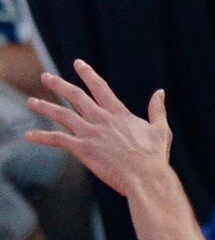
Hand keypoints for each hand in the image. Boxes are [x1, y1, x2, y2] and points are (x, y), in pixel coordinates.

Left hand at [25, 60, 171, 197]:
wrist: (146, 175)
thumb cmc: (155, 156)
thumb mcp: (161, 129)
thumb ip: (158, 109)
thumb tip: (160, 92)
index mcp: (119, 114)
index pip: (100, 88)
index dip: (88, 74)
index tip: (78, 64)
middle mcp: (102, 119)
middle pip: (76, 96)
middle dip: (59, 85)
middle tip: (46, 77)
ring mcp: (90, 133)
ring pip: (62, 114)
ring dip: (44, 107)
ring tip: (31, 101)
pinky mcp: (83, 149)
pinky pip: (57, 140)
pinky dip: (42, 137)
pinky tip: (28, 136)